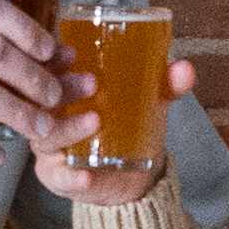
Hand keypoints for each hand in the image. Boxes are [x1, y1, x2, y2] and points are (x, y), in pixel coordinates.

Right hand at [33, 50, 198, 204]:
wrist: (131, 173)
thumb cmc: (129, 123)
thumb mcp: (149, 100)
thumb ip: (166, 84)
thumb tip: (185, 69)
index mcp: (65, 87)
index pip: (49, 66)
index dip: (54, 58)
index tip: (73, 51)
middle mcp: (50, 113)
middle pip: (43, 97)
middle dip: (65, 88)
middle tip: (93, 83)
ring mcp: (50, 145)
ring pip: (47, 135)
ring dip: (68, 128)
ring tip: (95, 121)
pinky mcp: (56, 175)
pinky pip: (57, 176)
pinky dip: (70, 177)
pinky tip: (86, 176)